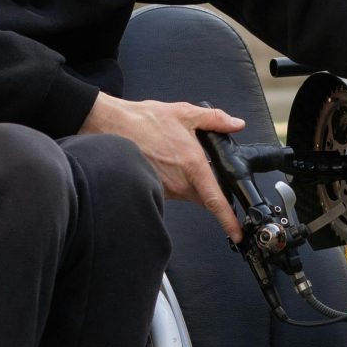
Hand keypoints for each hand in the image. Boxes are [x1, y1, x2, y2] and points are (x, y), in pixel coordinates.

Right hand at [81, 94, 244, 237]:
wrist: (109, 127)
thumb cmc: (142, 121)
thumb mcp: (184, 113)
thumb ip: (214, 119)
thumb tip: (235, 124)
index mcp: (192, 164)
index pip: (215, 200)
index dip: (228, 220)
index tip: (237, 233)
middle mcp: (178, 182)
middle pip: (203, 198)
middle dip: (210, 190)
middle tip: (203, 171)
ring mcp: (164, 189)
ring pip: (186, 194)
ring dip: (188, 182)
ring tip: (177, 158)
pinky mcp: (152, 189)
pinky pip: (170, 191)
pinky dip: (173, 180)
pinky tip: (165, 161)